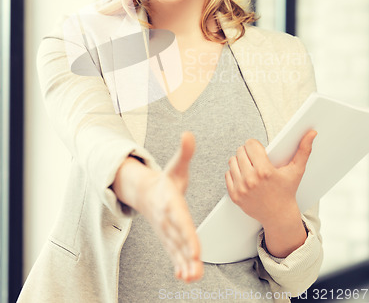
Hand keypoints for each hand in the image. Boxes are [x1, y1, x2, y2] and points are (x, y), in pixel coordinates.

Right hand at [114, 131, 202, 281]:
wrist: (145, 192)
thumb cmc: (166, 180)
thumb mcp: (176, 165)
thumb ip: (184, 152)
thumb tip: (188, 133)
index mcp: (170, 202)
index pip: (181, 220)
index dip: (188, 236)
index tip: (196, 250)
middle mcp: (167, 219)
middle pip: (178, 239)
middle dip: (187, 255)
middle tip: (196, 271)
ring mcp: (166, 231)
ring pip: (176, 250)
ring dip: (185, 264)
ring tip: (194, 278)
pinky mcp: (168, 238)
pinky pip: (174, 254)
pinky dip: (179, 265)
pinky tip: (188, 277)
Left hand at [225, 130, 316, 255]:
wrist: (279, 216)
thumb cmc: (287, 190)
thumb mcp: (296, 170)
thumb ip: (304, 149)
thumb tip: (312, 132)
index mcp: (265, 171)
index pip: (250, 144)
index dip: (255, 145)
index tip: (259, 150)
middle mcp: (251, 180)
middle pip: (240, 151)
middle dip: (248, 152)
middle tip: (255, 158)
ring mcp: (241, 188)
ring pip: (232, 161)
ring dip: (240, 161)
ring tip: (250, 166)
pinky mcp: (234, 196)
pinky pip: (227, 174)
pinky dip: (234, 174)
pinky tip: (244, 176)